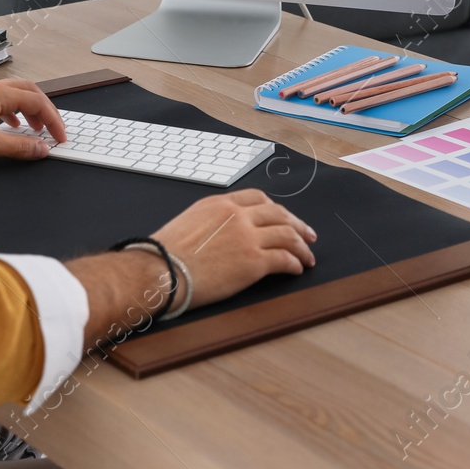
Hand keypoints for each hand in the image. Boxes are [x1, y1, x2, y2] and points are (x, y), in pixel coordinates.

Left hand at [0, 79, 67, 161]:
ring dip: (29, 110)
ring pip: (15, 94)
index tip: (60, 134)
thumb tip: (41, 148)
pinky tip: (12, 125)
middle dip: (44, 110)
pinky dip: (14, 111)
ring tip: (35, 128)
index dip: (52, 119)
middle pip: (29, 91)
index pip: (36, 100)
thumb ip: (20, 146)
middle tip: (53, 127)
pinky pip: (1, 100)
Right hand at [152, 190, 315, 310]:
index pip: (257, 198)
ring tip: (307, 256)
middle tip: (307, 235)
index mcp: (220, 204)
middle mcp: (237, 215)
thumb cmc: (165, 253)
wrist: (161, 270)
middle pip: (278, 214)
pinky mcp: (254, 261)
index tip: (283, 217)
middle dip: (297, 224)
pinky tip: (296, 269)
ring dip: (301, 246)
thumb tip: (220, 235)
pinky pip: (284, 259)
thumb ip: (210, 222)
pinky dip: (295, 263)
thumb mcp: (188, 222)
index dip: (275, 209)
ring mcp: (248, 237)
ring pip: (287, 234)